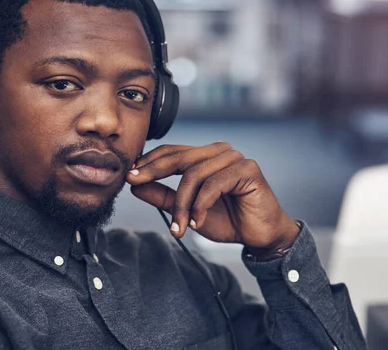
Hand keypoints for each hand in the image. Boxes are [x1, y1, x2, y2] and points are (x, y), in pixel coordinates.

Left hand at [126, 142, 299, 250]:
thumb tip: (134, 185)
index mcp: (205, 156)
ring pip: (193, 174)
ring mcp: (234, 158)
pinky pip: (213, 184)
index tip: (129, 175)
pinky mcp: (247, 170)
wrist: (259, 236)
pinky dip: (200, 205)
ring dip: (182, 203)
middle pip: (178, 157)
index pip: (171, 151)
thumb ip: (162, 196)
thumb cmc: (226, 220)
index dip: (148, 162)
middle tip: (134, 182)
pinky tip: (196, 221)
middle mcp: (219, 152)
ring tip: (179, 226)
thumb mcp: (186, 209)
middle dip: (153, 172)